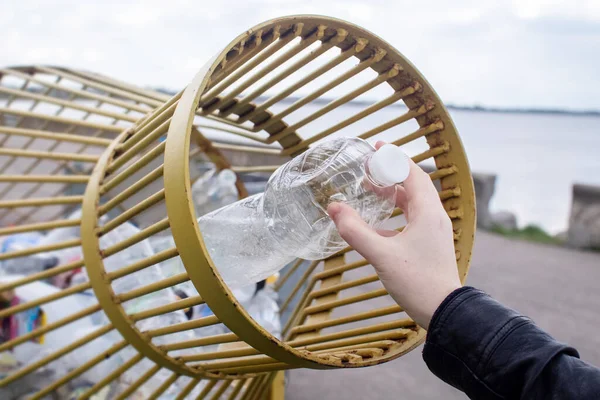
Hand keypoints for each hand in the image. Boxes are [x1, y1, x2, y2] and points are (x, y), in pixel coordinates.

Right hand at [327, 142, 460, 328]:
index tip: (376, 147)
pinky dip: (394, 213)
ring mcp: (433, 231)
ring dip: (392, 194)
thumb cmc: (418, 282)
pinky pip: (411, 219)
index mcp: (428, 213)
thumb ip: (356, 231)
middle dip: (390, 174)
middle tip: (368, 168)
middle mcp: (434, 217)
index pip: (413, 174)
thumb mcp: (381, 255)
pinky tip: (376, 223)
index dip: (394, 158)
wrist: (445, 312)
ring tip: (370, 189)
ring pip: (412, 203)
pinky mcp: (429, 244)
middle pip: (413, 185)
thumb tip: (334, 208)